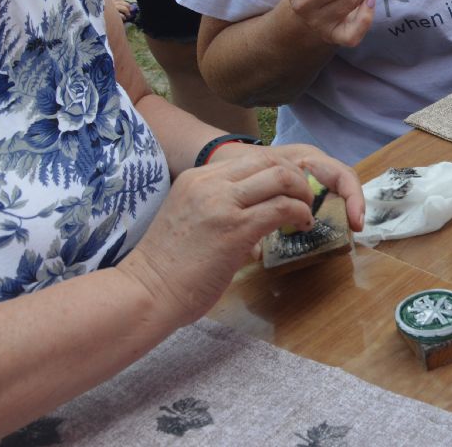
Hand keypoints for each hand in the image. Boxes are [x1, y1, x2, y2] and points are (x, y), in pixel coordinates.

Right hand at [117, 146, 353, 325]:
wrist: (146, 293)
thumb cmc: (167, 268)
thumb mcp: (190, 220)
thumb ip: (221, 211)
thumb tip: (256, 225)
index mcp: (197, 178)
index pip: (251, 158)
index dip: (279, 170)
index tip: (291, 189)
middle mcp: (210, 183)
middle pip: (269, 160)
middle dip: (296, 177)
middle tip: (305, 199)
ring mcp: (222, 203)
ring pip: (280, 178)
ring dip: (302, 194)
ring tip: (305, 214)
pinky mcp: (236, 228)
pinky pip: (281, 208)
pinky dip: (299, 214)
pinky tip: (301, 227)